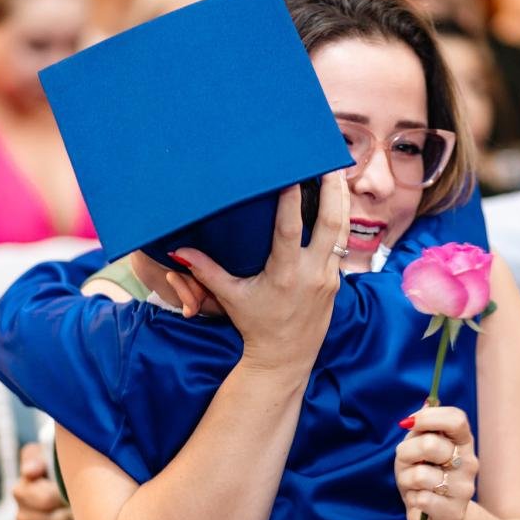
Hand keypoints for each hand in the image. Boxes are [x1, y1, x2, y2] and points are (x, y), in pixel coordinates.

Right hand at [13, 443, 79, 519]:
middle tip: (96, 510)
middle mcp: (23, 517)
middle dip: (77, 517)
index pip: (47, 498)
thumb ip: (36, 457)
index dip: (68, 497)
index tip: (83, 491)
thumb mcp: (48, 457)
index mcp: (22, 491)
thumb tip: (32, 470)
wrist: (68, 491)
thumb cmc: (60, 471)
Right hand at [170, 172, 349, 372]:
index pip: (290, 229)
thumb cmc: (255, 325)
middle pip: (330, 224)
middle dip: (332, 191)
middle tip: (329, 161)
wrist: (285, 358)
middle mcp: (312, 273)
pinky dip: (340, 222)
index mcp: (285, 274)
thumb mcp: (230, 297)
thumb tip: (179, 251)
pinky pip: (341, 245)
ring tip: (337, 172)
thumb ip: (206, 271)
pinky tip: (337, 202)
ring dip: (341, 201)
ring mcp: (328, 277)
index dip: (292, 200)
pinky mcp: (336, 281)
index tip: (292, 174)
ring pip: (341, 232)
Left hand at [394, 406, 478, 519]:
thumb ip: (421, 428)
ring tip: (413, 485)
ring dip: (407, 479)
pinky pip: (422, 499)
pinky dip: (412, 499)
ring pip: (421, 475)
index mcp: (462, 442)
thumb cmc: (423, 476)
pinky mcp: (454, 513)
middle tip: (406, 462)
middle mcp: (469, 463)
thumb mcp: (417, 449)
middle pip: (431, 444)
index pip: (456, 419)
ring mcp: (464, 490)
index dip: (429, 417)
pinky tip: (420, 501)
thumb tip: (426, 403)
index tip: (409, 422)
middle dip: (407, 452)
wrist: (433, 518)